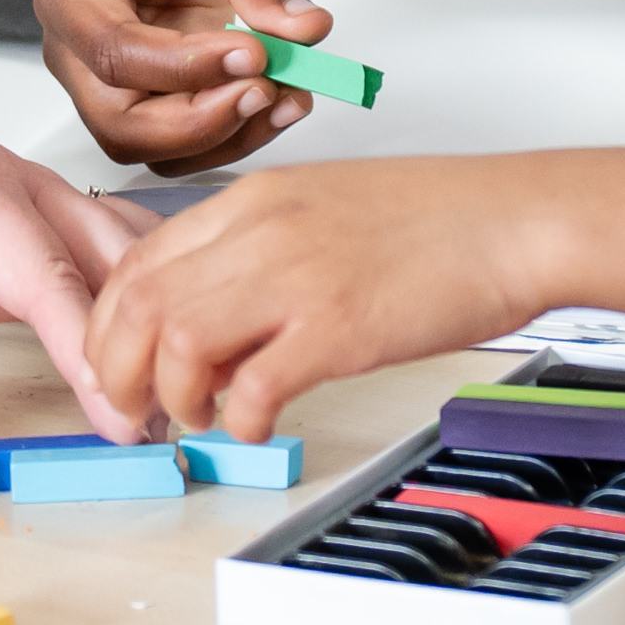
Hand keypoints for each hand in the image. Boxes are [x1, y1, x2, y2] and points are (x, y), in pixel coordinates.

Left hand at [0, 70, 155, 485]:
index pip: (38, 263)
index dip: (81, 339)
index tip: (117, 408)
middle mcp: (3, 180)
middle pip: (104, 248)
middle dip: (141, 330)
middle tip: (166, 419)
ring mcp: (19, 198)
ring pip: (118, 245)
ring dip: (149, 311)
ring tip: (176, 396)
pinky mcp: (16, 226)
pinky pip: (94, 257)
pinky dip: (129, 299)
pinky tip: (152, 352)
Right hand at [36, 0, 336, 173]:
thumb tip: (308, 30)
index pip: (119, 58)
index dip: (190, 69)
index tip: (258, 52)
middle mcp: (76, 54)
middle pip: (124, 127)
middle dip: (205, 122)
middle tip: (272, 88)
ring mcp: (108, 82)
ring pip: (155, 148)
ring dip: (227, 136)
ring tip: (291, 96)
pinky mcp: (149, 92)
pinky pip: (183, 136)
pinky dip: (233, 131)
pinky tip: (279, 98)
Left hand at [83, 158, 547, 443]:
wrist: (513, 220)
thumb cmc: (435, 221)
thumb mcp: (322, 209)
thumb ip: (256, 255)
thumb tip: (211, 325)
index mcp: (254, 200)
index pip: (138, 260)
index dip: (111, 325)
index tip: (117, 365)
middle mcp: (261, 231)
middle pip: (138, 303)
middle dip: (118, 370)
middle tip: (135, 410)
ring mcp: (297, 278)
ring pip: (176, 343)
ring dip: (175, 397)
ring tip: (204, 417)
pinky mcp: (339, 328)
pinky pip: (253, 387)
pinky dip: (241, 420)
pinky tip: (259, 425)